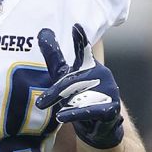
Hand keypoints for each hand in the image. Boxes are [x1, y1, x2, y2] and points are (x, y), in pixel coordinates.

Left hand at [35, 24, 124, 148]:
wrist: (98, 124)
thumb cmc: (80, 95)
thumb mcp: (64, 75)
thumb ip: (54, 56)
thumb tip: (42, 31)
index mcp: (89, 65)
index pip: (83, 50)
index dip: (80, 39)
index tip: (75, 27)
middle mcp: (101, 75)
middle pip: (73, 81)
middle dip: (57, 93)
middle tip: (41, 104)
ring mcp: (109, 91)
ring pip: (81, 96)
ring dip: (67, 105)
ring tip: (57, 115)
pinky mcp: (111, 108)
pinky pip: (91, 110)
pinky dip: (76, 114)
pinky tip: (62, 117)